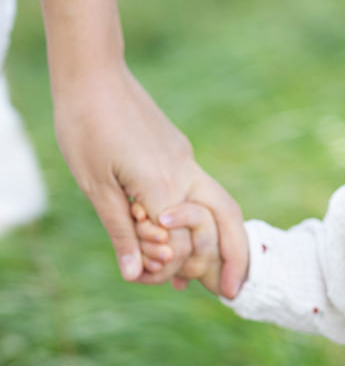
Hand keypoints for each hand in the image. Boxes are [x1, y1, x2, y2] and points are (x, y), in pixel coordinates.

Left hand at [53, 65, 247, 296]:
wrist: (94, 74)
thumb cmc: (86, 127)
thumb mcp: (96, 186)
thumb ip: (120, 230)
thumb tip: (133, 272)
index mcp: (163, 184)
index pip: (180, 239)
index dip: (169, 264)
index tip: (160, 282)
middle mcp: (185, 172)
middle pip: (228, 219)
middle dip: (236, 256)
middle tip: (233, 290)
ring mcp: (186, 160)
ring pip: (221, 204)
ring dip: (225, 238)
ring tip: (217, 269)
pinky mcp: (179, 151)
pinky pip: (200, 191)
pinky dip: (200, 218)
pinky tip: (180, 232)